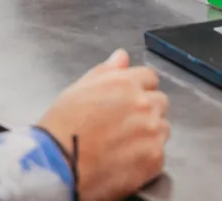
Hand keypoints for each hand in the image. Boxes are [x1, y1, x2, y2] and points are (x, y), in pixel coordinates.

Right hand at [39, 50, 168, 200]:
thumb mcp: (80, 88)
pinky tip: (128, 162)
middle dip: (147, 111)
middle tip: (125, 126)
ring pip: (163, 128)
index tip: (129, 102)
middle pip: (160, 102)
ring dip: (150, 134)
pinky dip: (148, 159)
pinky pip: (160, 155)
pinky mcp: (153, 159)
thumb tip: (122, 56)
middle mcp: (144, 104)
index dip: (140, 88)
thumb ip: (107, 70)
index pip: (150, 78)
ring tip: (125, 146)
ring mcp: (151, 132)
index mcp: (126, 83)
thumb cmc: (63, 126)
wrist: (58, 164)